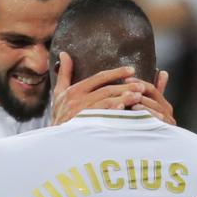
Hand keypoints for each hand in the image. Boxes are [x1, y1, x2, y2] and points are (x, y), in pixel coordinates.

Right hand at [50, 52, 174, 124]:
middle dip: (126, 86)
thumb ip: (64, 74)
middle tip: (142, 85)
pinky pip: (102, 117)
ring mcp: (82, 113)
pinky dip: (113, 111)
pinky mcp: (85, 125)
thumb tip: (65, 53)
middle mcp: (77, 100)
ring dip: (124, 98)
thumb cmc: (59, 117)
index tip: (131, 70)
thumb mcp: (58, 94)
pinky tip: (125, 109)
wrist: (54, 143)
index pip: (99, 78)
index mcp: (74, 91)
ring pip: (107, 102)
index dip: (116, 73)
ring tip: (139, 96)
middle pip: (107, 89)